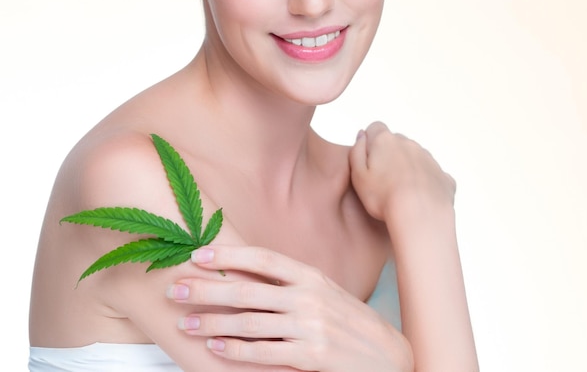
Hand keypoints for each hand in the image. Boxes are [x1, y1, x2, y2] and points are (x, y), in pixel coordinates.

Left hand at [167, 245, 412, 371]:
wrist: (386, 356)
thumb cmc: (348, 321)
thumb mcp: (323, 292)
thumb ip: (289, 283)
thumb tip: (246, 272)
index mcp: (311, 275)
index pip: (263, 258)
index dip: (229, 254)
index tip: (198, 254)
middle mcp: (308, 296)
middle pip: (248, 289)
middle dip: (208, 288)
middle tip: (176, 288)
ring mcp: (310, 327)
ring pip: (250, 322)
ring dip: (213, 321)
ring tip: (186, 322)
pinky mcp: (311, 356)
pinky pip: (263, 352)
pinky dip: (236, 349)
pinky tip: (215, 346)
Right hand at [349, 121, 455, 221]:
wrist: (420, 216)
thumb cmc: (384, 198)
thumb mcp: (358, 175)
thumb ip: (356, 151)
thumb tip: (362, 135)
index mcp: (386, 141)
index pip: (376, 128)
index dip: (370, 143)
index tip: (369, 161)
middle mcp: (409, 144)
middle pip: (396, 142)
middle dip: (389, 155)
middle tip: (382, 180)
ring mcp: (429, 158)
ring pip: (415, 157)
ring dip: (407, 168)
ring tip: (400, 192)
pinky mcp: (443, 176)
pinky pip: (431, 174)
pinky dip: (425, 182)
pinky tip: (418, 199)